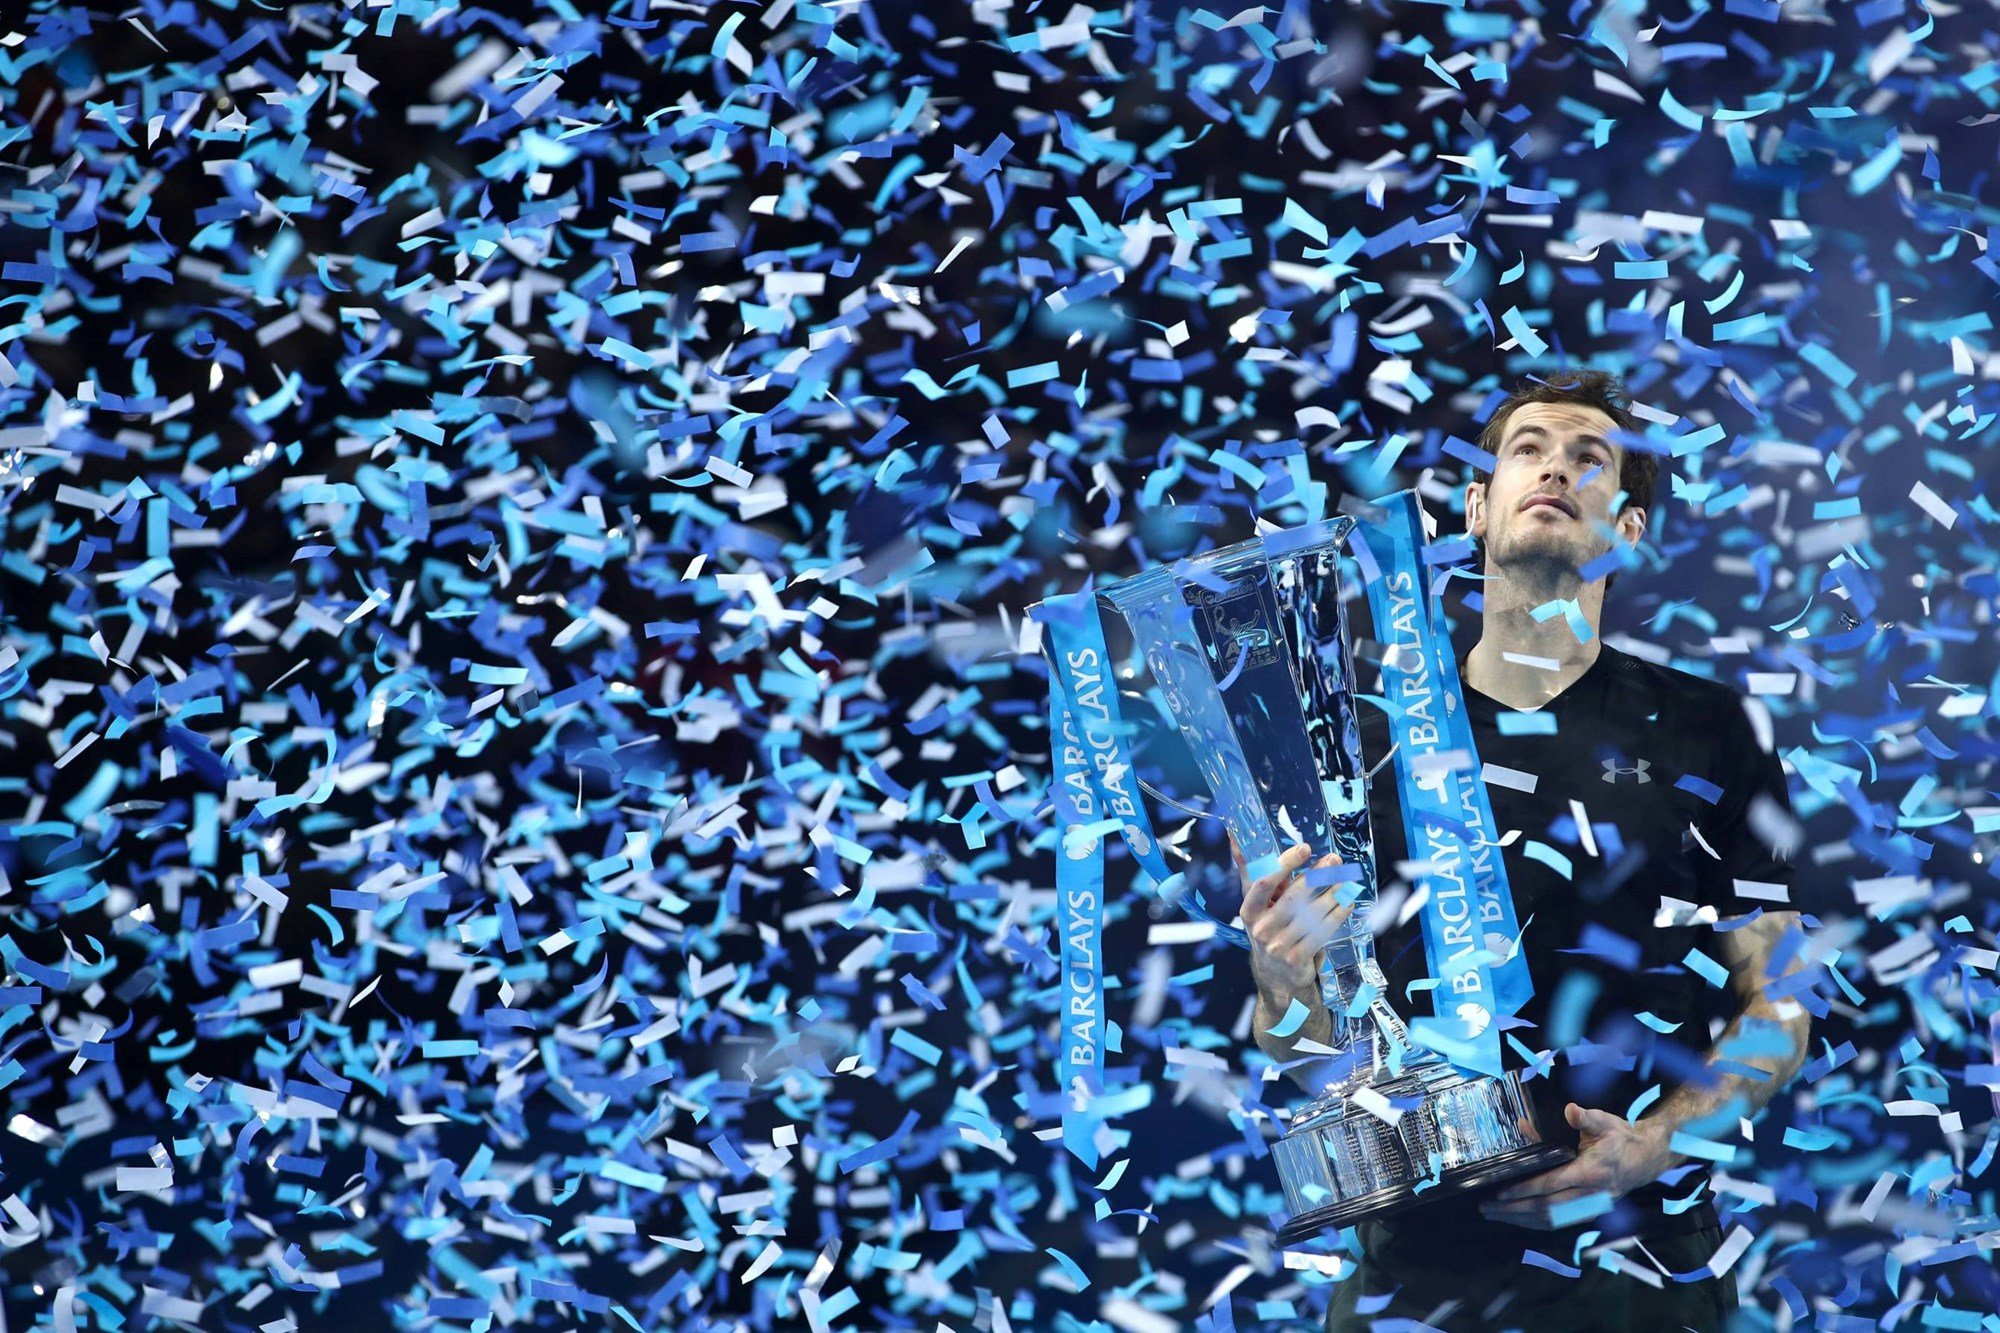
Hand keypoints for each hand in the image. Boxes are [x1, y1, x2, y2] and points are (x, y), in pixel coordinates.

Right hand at [1230, 832, 1353, 991]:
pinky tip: (1346, 903)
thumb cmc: (1267, 925)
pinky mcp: (1297, 958)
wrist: (1275, 973)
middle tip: (1334, 861)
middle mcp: (1261, 928)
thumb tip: (1233, 834)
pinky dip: (1336, 915)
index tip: (1304, 849)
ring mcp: (1278, 946)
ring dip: (1332, 894)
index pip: (1264, 883)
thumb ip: (1250, 870)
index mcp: (1248, 910)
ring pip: (1311, 914)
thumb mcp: (1255, 901)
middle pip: (1293, 897)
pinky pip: (1321, 932)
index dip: (1285, 864)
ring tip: (1345, 880)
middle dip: (1317, 876)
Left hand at [1477, 1103, 1675, 1229]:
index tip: (1501, 1192)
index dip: (1524, 1190)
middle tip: (1486, 1207)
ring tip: (1495, 1214)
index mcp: (1590, 1174)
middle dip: (1514, 1210)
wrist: (1648, 1158)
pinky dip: (1536, 1222)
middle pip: (1545, 1209)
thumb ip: (1585, 1118)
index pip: (1550, 1186)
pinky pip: (1559, 1221)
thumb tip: (1569, 1110)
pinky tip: (1519, 1219)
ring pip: (1551, 1220)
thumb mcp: (1605, 1122)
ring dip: (1521, 1220)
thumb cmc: (1622, 1138)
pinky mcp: (1590, 1210)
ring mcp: (1590, 1207)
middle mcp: (1589, 1196)